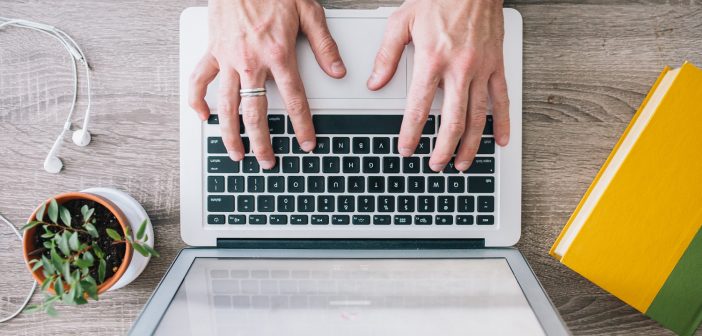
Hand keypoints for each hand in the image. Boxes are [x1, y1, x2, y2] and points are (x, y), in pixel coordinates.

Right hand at [189, 0, 345, 168]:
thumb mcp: (308, 11)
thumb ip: (324, 45)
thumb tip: (337, 70)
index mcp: (278, 54)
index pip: (294, 100)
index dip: (302, 126)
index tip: (306, 143)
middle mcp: (251, 62)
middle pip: (256, 113)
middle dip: (262, 142)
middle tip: (268, 161)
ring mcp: (228, 59)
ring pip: (226, 105)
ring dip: (231, 134)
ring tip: (236, 154)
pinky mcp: (212, 51)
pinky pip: (199, 80)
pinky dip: (197, 100)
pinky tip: (202, 117)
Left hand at [368, 0, 508, 171]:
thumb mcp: (402, 21)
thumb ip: (387, 55)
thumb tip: (375, 82)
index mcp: (432, 60)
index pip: (418, 108)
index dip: (411, 134)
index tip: (406, 149)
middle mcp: (459, 69)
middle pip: (452, 121)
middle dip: (442, 148)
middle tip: (435, 164)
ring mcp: (482, 69)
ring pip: (477, 116)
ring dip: (469, 144)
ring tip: (462, 163)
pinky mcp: (497, 65)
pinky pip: (502, 99)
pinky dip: (503, 123)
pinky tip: (499, 141)